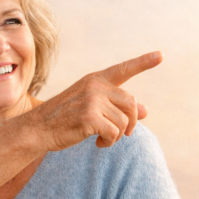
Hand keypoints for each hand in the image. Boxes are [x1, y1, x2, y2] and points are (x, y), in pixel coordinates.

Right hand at [27, 51, 162, 149]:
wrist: (37, 129)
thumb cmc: (64, 119)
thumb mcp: (92, 107)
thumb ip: (118, 107)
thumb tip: (146, 111)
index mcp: (95, 79)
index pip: (123, 70)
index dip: (143, 63)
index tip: (160, 55)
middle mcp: (95, 86)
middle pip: (131, 103)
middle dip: (131, 122)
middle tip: (123, 133)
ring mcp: (92, 100)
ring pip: (124, 121)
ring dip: (117, 135)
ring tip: (102, 138)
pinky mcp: (90, 117)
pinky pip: (115, 133)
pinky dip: (110, 142)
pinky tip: (98, 143)